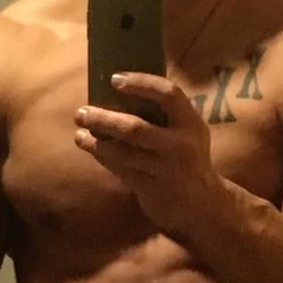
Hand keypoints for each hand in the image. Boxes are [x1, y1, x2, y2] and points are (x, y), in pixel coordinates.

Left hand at [73, 72, 220, 238]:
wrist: (202, 204)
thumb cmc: (187, 156)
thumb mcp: (187, 132)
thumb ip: (164, 113)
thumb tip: (119, 87)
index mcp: (191, 123)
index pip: (168, 94)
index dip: (141, 83)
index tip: (114, 79)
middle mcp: (181, 146)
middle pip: (135, 128)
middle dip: (103, 119)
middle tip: (80, 113)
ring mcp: (166, 170)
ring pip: (123, 153)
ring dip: (96, 141)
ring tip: (79, 132)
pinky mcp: (152, 190)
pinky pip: (121, 170)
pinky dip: (103, 157)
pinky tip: (91, 148)